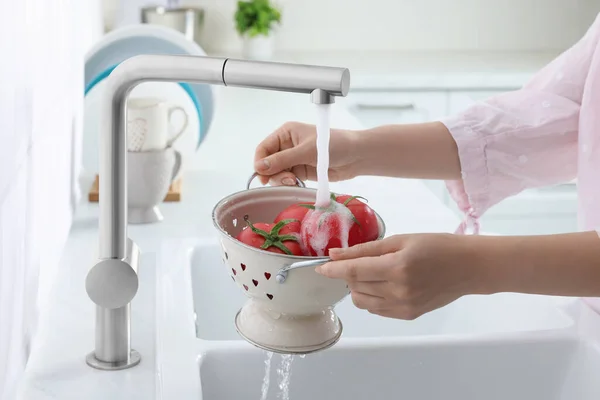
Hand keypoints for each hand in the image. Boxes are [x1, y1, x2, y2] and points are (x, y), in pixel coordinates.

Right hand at [254, 121, 360, 185]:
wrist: (356, 157)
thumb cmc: (335, 145)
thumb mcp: (307, 151)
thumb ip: (282, 159)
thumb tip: (260, 167)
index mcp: (286, 133)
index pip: (263, 148)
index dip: (260, 162)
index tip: (262, 176)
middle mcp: (287, 146)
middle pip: (268, 163)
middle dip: (273, 173)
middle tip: (287, 179)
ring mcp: (293, 159)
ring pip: (276, 174)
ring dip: (282, 180)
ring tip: (294, 181)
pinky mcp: (300, 171)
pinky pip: (287, 180)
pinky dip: (289, 184)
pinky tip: (297, 183)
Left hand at [316, 233, 481, 319]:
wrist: (468, 267)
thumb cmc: (437, 246)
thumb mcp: (401, 240)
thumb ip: (366, 249)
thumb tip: (336, 254)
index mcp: (398, 267)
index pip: (354, 272)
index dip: (333, 270)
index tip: (319, 267)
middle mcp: (399, 291)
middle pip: (355, 287)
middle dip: (349, 274)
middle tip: (362, 261)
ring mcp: (404, 307)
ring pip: (362, 301)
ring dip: (358, 287)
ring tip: (375, 273)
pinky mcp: (408, 315)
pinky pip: (376, 309)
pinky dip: (372, 297)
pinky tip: (384, 284)